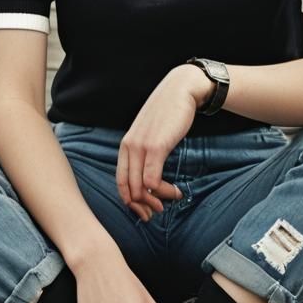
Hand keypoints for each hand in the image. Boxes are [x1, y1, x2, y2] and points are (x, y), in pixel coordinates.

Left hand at [117, 64, 210, 221]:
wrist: (181, 90)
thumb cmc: (169, 112)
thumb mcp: (150, 132)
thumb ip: (146, 150)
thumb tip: (149, 174)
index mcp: (126, 145)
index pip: (120, 182)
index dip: (130, 202)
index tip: (145, 210)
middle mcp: (129, 147)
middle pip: (128, 189)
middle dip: (142, 207)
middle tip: (157, 213)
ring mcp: (141, 147)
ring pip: (139, 188)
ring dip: (156, 200)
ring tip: (172, 199)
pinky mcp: (156, 147)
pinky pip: (152, 180)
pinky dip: (164, 191)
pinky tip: (177, 191)